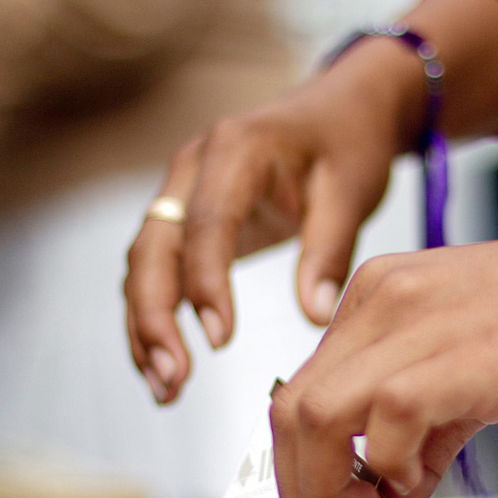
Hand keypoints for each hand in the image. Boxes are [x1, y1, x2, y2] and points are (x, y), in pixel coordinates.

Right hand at [124, 39, 426, 402]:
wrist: (342, 109)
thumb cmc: (349, 143)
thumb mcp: (351, 192)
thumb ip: (329, 252)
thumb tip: (314, 317)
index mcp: (235, 151)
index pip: (205, 222)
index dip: (206, 283)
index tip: (219, 339)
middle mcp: (193, 168)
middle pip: (153, 247)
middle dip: (154, 317)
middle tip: (173, 379)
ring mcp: (182, 191)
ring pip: (145, 265)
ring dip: (147, 327)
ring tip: (167, 388)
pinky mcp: (186, 218)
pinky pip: (160, 270)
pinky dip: (158, 316)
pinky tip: (168, 364)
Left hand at [266, 69, 497, 497]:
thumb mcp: (478, 376)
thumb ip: (423, 438)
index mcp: (381, 298)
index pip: (304, 391)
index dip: (306, 467)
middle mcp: (381, 301)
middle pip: (288, 410)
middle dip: (300, 491)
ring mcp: (413, 323)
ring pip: (307, 417)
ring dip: (323, 490)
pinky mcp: (454, 356)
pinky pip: (381, 426)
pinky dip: (387, 474)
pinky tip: (417, 488)